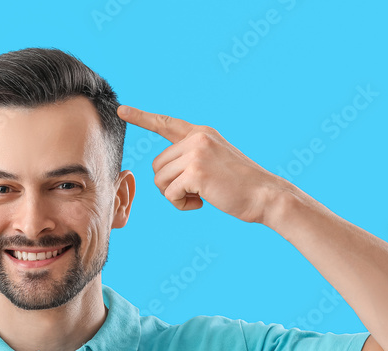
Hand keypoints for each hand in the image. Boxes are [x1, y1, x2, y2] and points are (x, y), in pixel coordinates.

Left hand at [117, 104, 286, 223]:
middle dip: (169, 184)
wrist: (265, 195)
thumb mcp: (215, 161)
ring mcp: (196, 153)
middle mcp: (197, 138)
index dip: (142, 117)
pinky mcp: (196, 172)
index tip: (122, 110)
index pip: (165, 123)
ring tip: (200, 196)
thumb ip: (190, 157)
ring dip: (174, 195)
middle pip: (157, 165)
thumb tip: (160, 170)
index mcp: (201, 133)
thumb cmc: (240, 185)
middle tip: (194, 192)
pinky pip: (170, 193)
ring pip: (160, 180)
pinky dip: (181, 204)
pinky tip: (202, 203)